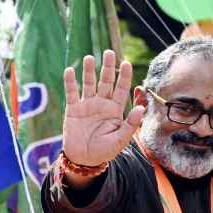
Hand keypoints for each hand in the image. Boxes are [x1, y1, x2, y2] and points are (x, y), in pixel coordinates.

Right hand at [62, 50, 144, 166]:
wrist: (84, 160)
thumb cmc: (105, 151)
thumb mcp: (120, 140)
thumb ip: (130, 124)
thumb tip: (141, 108)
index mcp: (116, 110)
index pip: (121, 89)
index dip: (124, 76)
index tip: (126, 62)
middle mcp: (102, 104)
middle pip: (106, 81)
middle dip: (107, 67)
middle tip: (109, 52)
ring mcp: (87, 105)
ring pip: (89, 84)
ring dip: (89, 71)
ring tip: (90, 58)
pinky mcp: (73, 110)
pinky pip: (72, 93)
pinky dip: (70, 82)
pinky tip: (70, 71)